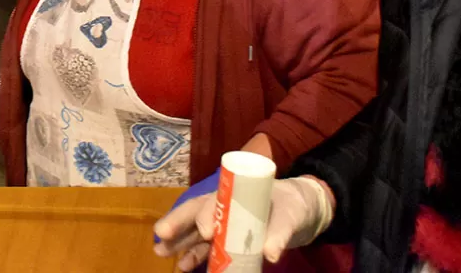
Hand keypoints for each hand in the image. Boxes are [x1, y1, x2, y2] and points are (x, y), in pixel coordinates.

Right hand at [153, 177, 334, 270]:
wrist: (300, 212)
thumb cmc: (290, 206)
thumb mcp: (289, 216)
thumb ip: (280, 233)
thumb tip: (270, 254)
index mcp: (235, 194)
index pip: (215, 202)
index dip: (207, 214)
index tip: (206, 231)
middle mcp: (223, 208)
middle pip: (195, 213)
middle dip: (177, 223)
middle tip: (161, 235)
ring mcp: (223, 225)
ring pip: (194, 232)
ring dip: (179, 242)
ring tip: (161, 252)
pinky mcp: (226, 240)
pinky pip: (205, 248)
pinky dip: (193, 256)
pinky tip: (182, 265)